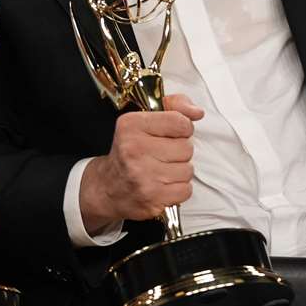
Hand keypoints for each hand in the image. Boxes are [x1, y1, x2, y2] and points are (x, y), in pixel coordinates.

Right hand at [80, 93, 201, 231]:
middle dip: (179, 152)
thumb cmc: (130, 152)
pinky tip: (162, 185)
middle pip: (186, 148)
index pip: (180, 122)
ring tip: (161, 170)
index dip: (182, 128)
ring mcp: (143, 176)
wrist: (108, 187)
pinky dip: (178, 189)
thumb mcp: (144, 120)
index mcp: (131, 125)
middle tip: (161, 155)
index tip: (171, 134)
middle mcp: (134, 150)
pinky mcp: (152, 198)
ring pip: (188, 170)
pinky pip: (186, 190)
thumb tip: (197, 112)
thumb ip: (174, 106)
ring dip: (179, 171)